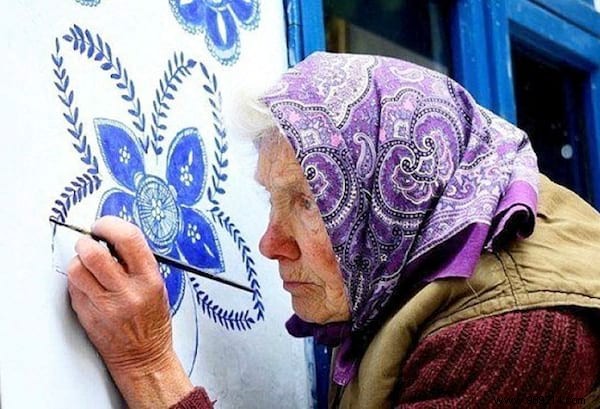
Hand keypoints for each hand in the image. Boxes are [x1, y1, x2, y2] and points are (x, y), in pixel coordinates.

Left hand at [67, 216, 192, 407]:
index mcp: (148, 278)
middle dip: (87, 241)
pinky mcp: (87, 315)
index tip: (104, 225)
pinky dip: (78, 281)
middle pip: (93, 252)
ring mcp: (104, 305)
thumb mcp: (157, 285)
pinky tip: (90, 285)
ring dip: (79, 261)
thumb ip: (137, 261)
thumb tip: (113, 237)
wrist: (144, 356)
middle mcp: (126, 291)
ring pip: (77, 269)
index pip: (127, 238)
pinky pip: (73, 287)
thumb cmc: (153, 322)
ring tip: (89, 265)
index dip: (110, 224)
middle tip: (90, 242)